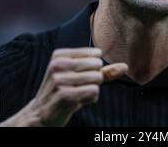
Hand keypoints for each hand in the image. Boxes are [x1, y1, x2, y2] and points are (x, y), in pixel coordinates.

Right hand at [0, 47, 127, 126]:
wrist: (41, 113)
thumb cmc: (64, 92)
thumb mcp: (80, 77)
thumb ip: (103, 71)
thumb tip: (125, 66)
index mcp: (60, 55)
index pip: (95, 53)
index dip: (95, 68)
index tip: (81, 76)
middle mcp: (58, 64)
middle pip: (97, 65)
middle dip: (95, 79)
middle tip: (80, 87)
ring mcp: (59, 79)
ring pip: (97, 78)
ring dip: (93, 90)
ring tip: (79, 94)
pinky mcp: (64, 94)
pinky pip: (93, 91)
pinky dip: (91, 98)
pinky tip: (79, 101)